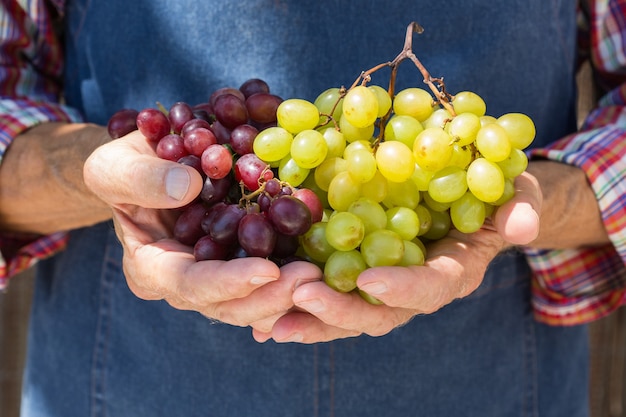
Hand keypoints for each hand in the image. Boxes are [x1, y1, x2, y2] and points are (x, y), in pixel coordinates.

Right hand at [84, 131, 320, 325]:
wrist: (153, 165)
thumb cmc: (124, 168)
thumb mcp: (112, 167)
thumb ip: (139, 179)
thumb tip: (188, 189)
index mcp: (152, 270)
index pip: (190, 286)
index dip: (229, 283)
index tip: (267, 271)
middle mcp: (189, 283)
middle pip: (232, 306)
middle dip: (272, 298)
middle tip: (312, 279)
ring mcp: (220, 276)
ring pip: (258, 301)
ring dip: (292, 293)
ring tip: (324, 274)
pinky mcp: (244, 260)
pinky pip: (274, 277)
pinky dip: (296, 275)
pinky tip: (324, 267)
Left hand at [252, 171, 541, 342]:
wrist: (469, 196)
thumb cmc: (494, 192)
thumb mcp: (515, 190)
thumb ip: (519, 206)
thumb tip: (520, 226)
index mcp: (451, 272)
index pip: (430, 289)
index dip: (403, 289)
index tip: (371, 281)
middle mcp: (412, 288)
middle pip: (377, 315)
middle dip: (340, 311)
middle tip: (299, 297)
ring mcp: (381, 285)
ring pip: (344, 315)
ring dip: (307, 319)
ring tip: (265, 322)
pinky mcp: (356, 274)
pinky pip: (325, 294)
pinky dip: (294, 306)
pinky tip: (259, 312)